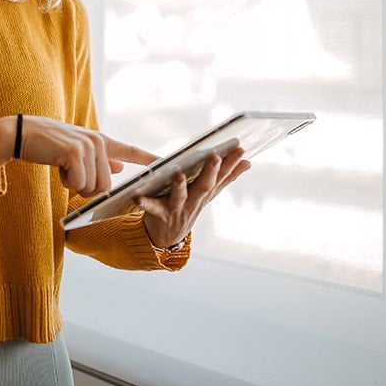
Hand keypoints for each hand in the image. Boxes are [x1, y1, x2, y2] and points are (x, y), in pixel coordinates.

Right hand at [0, 115, 158, 196]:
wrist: (22, 134)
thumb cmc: (48, 144)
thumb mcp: (76, 150)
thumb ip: (99, 159)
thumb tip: (118, 167)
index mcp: (100, 141)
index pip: (130, 151)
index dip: (149, 159)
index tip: (167, 164)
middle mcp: (98, 141)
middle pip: (106, 185)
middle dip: (87, 189)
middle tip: (71, 175)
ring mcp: (87, 146)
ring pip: (93, 187)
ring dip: (75, 185)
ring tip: (63, 167)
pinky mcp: (74, 153)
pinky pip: (78, 184)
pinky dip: (65, 182)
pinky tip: (57, 166)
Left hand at [135, 146, 250, 247]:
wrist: (167, 237)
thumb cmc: (188, 207)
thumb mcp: (208, 194)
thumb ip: (226, 178)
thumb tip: (248, 163)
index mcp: (205, 193)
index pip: (221, 176)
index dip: (231, 163)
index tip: (240, 148)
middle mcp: (194, 201)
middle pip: (204, 186)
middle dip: (210, 171)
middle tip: (215, 156)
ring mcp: (177, 209)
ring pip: (180, 197)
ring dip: (180, 185)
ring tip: (178, 173)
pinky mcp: (160, 215)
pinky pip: (152, 208)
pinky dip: (145, 203)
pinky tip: (137, 197)